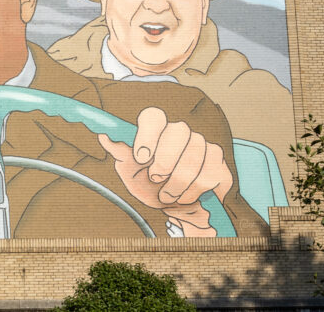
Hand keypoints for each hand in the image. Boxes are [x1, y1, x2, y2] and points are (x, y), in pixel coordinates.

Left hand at [98, 107, 233, 236]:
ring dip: (177, 184)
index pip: (154, 116)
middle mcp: (180, 132)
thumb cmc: (149, 185)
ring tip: (168, 195)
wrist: (174, 208)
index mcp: (156, 130)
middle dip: (165, 162)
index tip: (141, 158)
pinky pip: (210, 173)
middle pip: (179, 131)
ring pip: (195, 156)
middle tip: (155, 179)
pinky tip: (187, 195)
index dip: (148, 135)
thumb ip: (120, 151)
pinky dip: (194, 191)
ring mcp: (202, 144)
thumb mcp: (130, 171)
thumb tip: (105, 135)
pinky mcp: (218, 162)